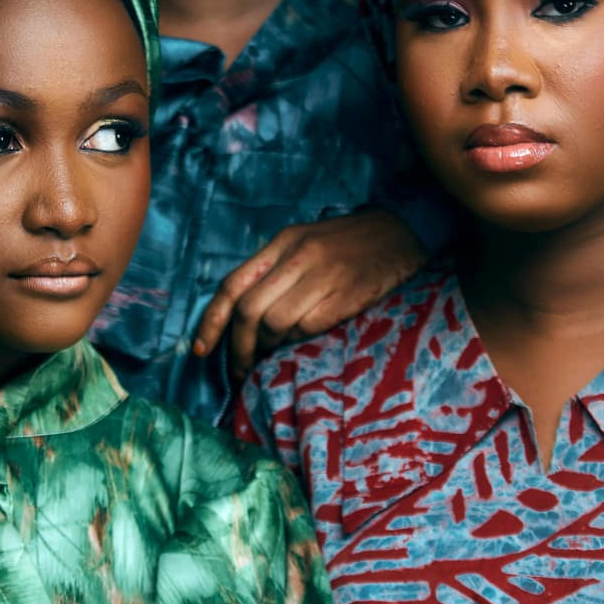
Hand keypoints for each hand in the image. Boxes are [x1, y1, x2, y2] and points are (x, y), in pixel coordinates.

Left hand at [193, 209, 425, 380]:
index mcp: (282, 243)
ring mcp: (322, 276)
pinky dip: (297, 341)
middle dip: (239, 347)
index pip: (233, 284)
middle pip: (249, 310)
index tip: (202, 350)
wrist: (401, 233)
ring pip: (276, 322)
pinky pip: (307, 327)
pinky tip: (300, 345)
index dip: (211, 321)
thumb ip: (275, 272)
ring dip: (269, 347)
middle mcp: (297, 257)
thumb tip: (242, 317)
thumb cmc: (348, 245)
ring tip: (274, 356)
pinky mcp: (345, 295)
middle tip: (241, 370)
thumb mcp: (305, 244)